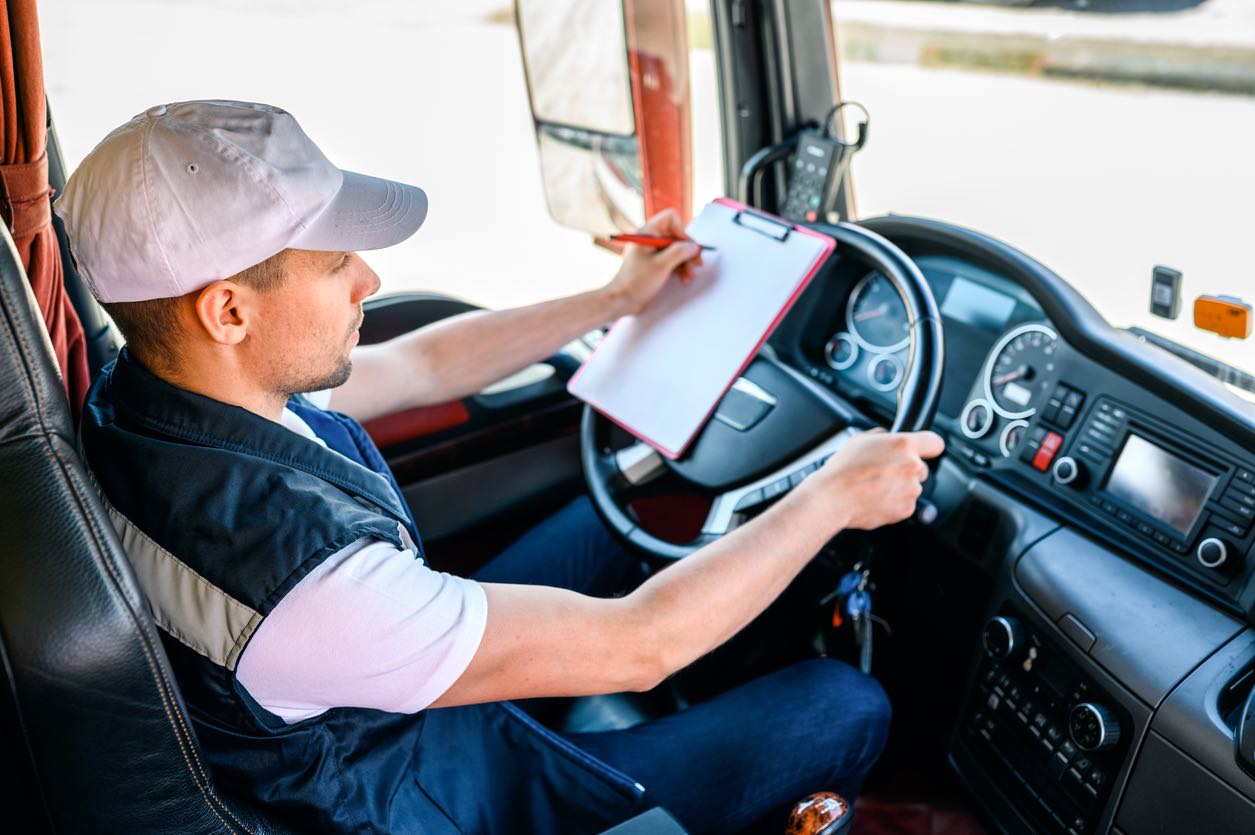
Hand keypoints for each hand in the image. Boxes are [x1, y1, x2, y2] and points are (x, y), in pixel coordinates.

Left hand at [602, 209, 702, 317]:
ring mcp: (652, 252)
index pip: (670, 219)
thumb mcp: (661, 265)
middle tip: (697, 263)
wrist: (621, 300)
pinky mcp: (654, 264)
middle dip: (687, 250)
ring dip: (685, 261)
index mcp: (647, 232)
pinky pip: (672, 260)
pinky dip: (679, 268)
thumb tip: (694, 246)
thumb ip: (679, 253)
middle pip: (676, 235)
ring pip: (676, 249)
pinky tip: (684, 278)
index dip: (681, 231)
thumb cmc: (635, 281)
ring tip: (689, 275)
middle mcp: (650, 239)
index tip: (686, 247)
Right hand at [801, 430, 944, 531]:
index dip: (928, 447)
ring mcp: (911, 490)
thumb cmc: (843, 469)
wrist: (833, 497)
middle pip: (922, 468)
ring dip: (900, 488)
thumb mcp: (860, 439)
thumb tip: (887, 436)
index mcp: (904, 445)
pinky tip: (876, 498)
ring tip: (876, 487)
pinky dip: (895, 503)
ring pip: (913, 487)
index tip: (924, 451)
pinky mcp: (906, 509)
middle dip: (907, 470)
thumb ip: (881, 435)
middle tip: (885, 473)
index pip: (935, 443)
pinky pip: (906, 504)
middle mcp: (912, 466)